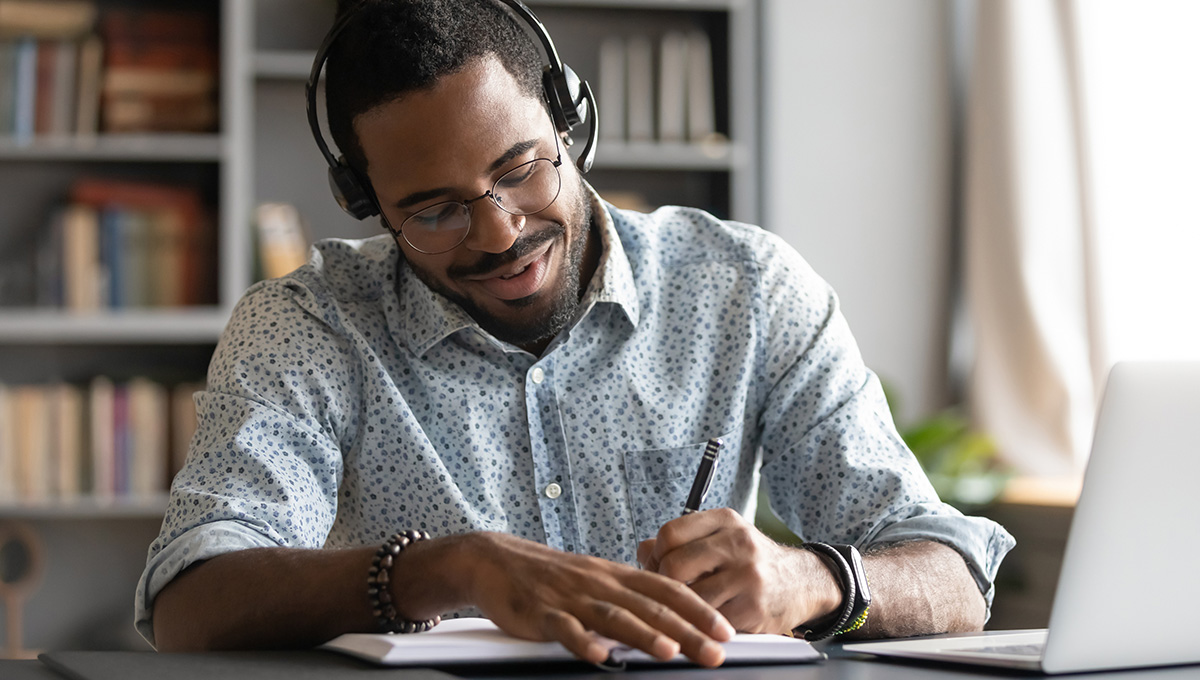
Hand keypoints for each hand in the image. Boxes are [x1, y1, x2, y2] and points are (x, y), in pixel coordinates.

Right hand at [463, 532, 734, 666]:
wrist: (497, 560)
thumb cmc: (550, 576)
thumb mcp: (595, 580)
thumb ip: (628, 599)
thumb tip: (668, 621)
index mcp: (616, 576)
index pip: (667, 590)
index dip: (699, 609)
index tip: (726, 630)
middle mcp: (599, 584)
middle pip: (650, 607)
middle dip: (686, 630)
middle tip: (715, 650)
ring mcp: (571, 598)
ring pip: (613, 616)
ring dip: (643, 635)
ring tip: (668, 652)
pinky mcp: (541, 613)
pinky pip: (564, 628)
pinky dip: (583, 642)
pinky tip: (599, 656)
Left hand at [637, 508, 840, 633]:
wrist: (804, 582)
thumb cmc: (754, 561)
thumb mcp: (723, 538)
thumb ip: (684, 541)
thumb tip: (642, 550)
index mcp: (725, 520)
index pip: (670, 533)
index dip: (654, 555)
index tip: (655, 569)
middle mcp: (737, 542)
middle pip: (674, 564)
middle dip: (664, 583)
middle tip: (667, 593)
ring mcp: (747, 575)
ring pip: (689, 595)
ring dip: (681, 606)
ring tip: (684, 607)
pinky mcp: (753, 607)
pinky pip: (709, 619)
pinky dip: (701, 623)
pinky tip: (705, 620)